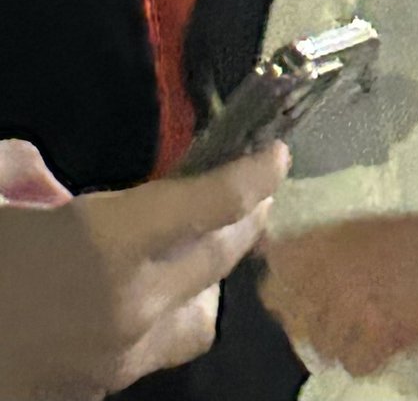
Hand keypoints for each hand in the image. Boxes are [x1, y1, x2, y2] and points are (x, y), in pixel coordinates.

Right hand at [0, 140, 289, 399]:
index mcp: (105, 244)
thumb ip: (26, 171)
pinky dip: (167, 315)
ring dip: (212, 275)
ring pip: (203, 316)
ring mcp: (113, 362)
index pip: (215, 203)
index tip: (277, 154)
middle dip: (247, 216)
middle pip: (223, 257)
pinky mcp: (92, 394)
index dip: (257, 173)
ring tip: (197, 244)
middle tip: (249, 188)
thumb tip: (50, 187)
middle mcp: (128, 307)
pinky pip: (157, 350)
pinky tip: (139, 291)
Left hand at [260, 205, 417, 376]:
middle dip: (309, 323)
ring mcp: (357, 304)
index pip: (272, 278)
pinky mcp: (384, 333)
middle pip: (294, 319)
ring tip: (366, 325)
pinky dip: (369, 358)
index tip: (297, 294)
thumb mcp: (356, 228)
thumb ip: (313, 242)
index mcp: (326, 241)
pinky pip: (356, 364)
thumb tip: (266, 251)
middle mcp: (333, 271)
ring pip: (323, 347)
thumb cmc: (413, 235)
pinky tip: (385, 338)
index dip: (280, 292)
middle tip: (337, 315)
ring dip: (341, 343)